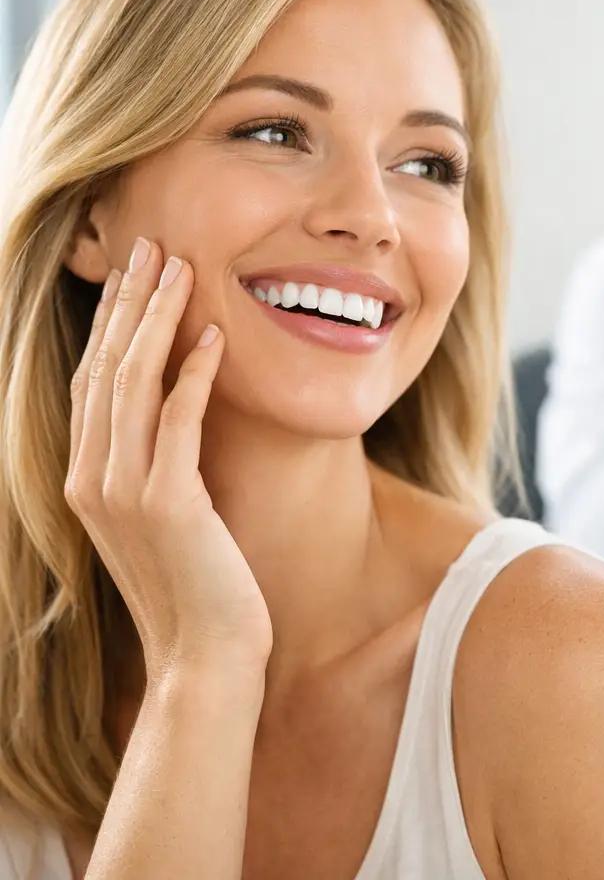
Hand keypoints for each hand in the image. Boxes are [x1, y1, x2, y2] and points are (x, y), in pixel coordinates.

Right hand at [65, 238, 270, 688]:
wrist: (205, 658)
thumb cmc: (198, 590)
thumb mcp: (168, 519)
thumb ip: (159, 468)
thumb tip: (177, 414)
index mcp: (87, 482)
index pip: (93, 383)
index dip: (110, 325)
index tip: (133, 275)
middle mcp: (93, 481)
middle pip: (105, 371)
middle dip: (128, 304)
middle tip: (152, 247)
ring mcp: (125, 493)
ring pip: (133, 385)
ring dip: (158, 321)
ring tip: (181, 269)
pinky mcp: (169, 505)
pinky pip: (178, 422)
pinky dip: (193, 375)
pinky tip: (214, 337)